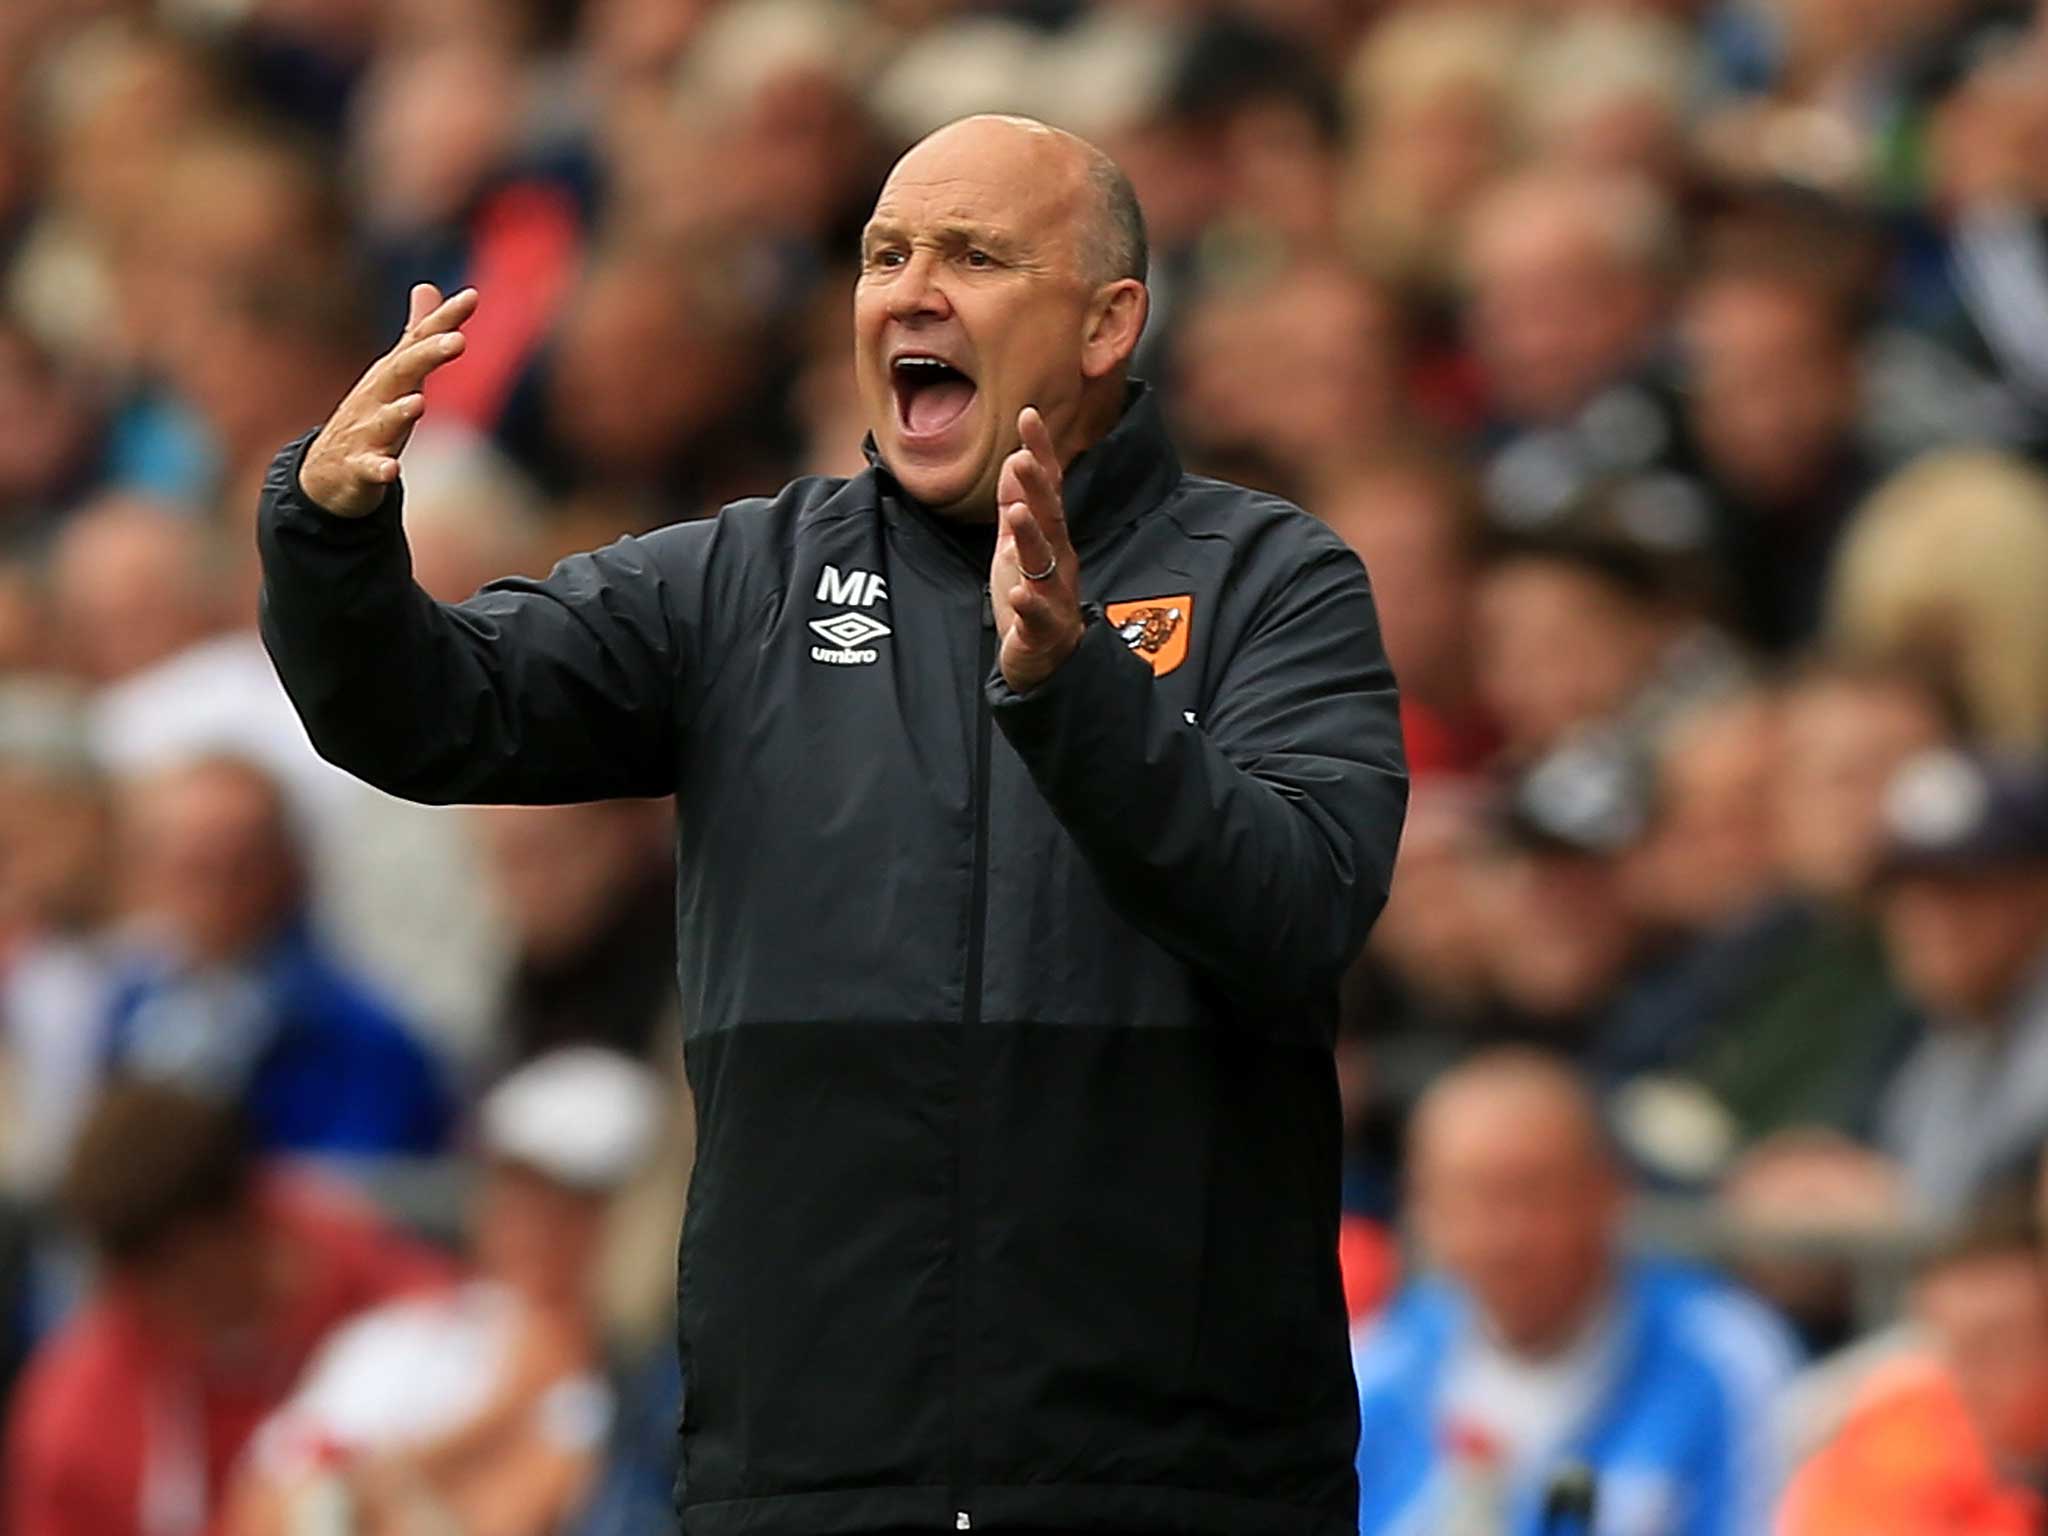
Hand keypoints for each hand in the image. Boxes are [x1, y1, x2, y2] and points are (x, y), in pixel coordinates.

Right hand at [298, 283, 478, 517]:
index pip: (419, 341)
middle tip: (458, 340)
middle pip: (402, 372)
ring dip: (400, 411)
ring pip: (384, 421)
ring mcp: (366, 432)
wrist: (328, 472)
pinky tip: (390, 470)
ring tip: (419, 402)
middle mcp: (378, 397)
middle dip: (428, 355)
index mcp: (392, 375)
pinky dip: (379, 468)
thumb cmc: (372, 416)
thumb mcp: (397, 373)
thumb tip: (428, 287)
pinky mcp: (360, 467)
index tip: (471, 297)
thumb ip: (417, 334)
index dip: (444, 319)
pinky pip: (369, 468)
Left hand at [992, 406, 1083, 691]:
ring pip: (1045, 562)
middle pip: (1050, 517)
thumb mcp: (1016, 547)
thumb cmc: (1033, 601)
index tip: (1029, 415)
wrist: (1046, 663)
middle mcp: (1058, 560)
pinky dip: (1031, 602)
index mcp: (1050, 538)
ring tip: (1018, 513)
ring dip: (1032, 536)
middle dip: (1037, 486)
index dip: (1040, 452)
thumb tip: (1013, 460)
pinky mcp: (1043, 628)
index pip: (1047, 488)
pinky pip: (1038, 614)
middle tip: (1023, 455)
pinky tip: (1020, 591)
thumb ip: (1015, 506)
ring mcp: (1053, 594)